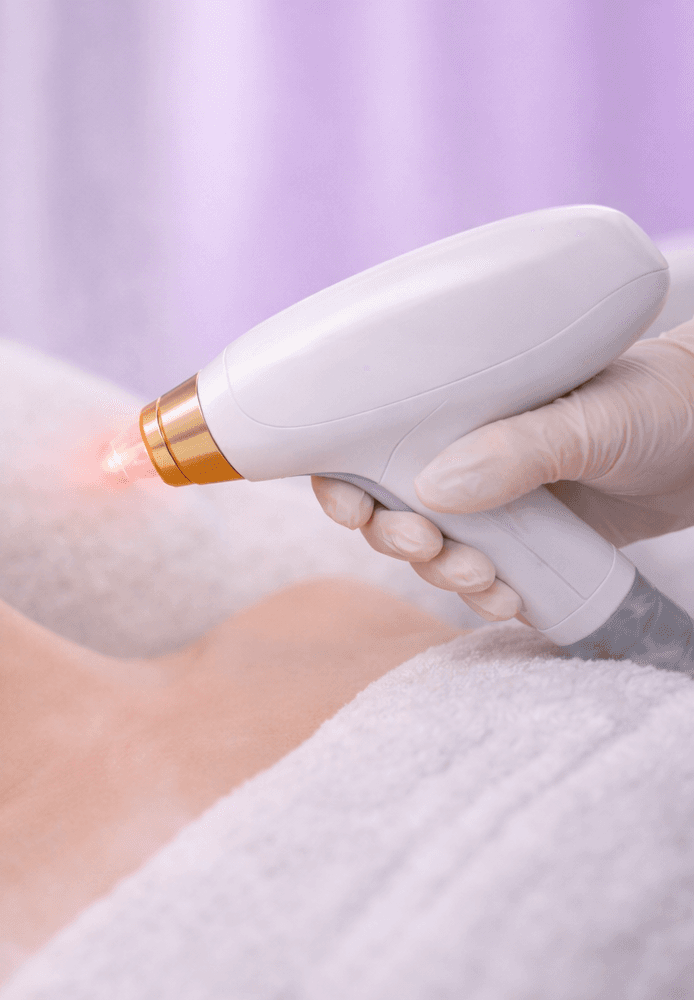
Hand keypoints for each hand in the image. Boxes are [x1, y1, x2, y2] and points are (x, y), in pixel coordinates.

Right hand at [312, 319, 693, 620]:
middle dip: (394, 537)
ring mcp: (498, 500)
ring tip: (483, 577)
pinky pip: (484, 579)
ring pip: (432, 549)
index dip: (340, 477)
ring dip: (441, 572)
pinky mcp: (534, 542)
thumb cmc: (667, 398)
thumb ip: (518, 447)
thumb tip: (432, 490)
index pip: (366, 437)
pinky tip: (508, 599)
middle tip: (429, 547)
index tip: (353, 507)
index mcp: (457, 405)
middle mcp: (465, 451)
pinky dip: (485, 596)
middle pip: (386, 504)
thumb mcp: (593, 415)